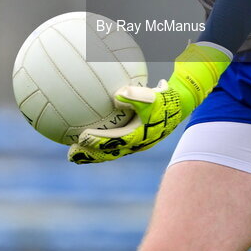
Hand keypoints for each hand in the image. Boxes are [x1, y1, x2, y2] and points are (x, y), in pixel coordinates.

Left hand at [68, 42, 230, 163]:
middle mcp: (134, 143)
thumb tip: (116, 94)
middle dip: (89, 155)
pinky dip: (100, 142)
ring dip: (92, 153)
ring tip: (75, 153)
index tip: (81, 137)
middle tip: (71, 156)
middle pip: (108, 153)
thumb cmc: (165, 99)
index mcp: (137, 136)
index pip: (113, 141)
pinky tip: (88, 134)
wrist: (179, 104)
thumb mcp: (153, 97)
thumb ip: (136, 95)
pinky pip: (113, 141)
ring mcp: (134, 142)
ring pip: (109, 151)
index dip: (97, 141)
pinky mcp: (133, 136)